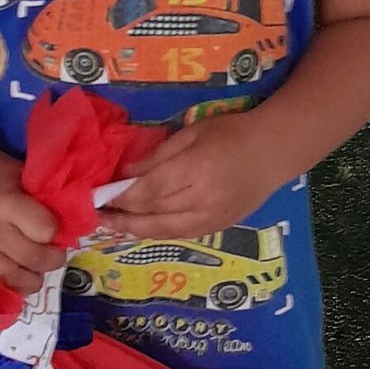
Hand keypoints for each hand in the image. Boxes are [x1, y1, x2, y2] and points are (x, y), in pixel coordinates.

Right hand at [0, 149, 63, 313]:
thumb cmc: (2, 176)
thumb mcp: (29, 178)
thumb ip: (49, 203)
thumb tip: (73, 233)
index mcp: (5, 203)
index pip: (45, 232)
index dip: (54, 232)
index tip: (53, 228)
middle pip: (31, 259)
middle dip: (50, 260)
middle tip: (52, 255)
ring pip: (8, 278)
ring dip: (27, 280)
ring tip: (31, 271)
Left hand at [103, 115, 281, 243]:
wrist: (272, 154)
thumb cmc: (231, 134)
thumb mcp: (192, 134)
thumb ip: (158, 156)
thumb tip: (127, 173)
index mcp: (196, 169)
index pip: (149, 189)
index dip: (121, 195)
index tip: (99, 194)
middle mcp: (202, 198)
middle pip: (153, 212)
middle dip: (122, 215)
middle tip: (96, 213)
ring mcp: (211, 218)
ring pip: (164, 230)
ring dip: (134, 229)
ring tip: (112, 225)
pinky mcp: (217, 228)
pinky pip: (180, 235)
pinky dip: (157, 233)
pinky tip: (140, 228)